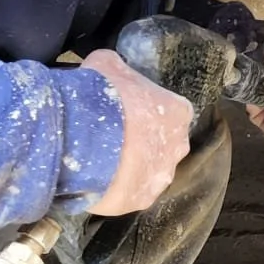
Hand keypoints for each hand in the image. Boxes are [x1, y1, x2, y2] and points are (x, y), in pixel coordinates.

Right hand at [81, 48, 192, 214]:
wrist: (84, 138)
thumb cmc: (103, 95)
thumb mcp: (107, 64)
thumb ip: (117, 67)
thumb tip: (112, 68)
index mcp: (178, 111)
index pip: (171, 110)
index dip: (148, 111)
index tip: (128, 112)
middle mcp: (179, 145)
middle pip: (165, 143)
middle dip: (145, 141)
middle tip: (117, 137)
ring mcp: (162, 175)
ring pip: (152, 171)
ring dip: (134, 167)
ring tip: (106, 160)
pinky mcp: (143, 199)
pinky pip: (134, 192)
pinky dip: (120, 187)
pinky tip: (100, 179)